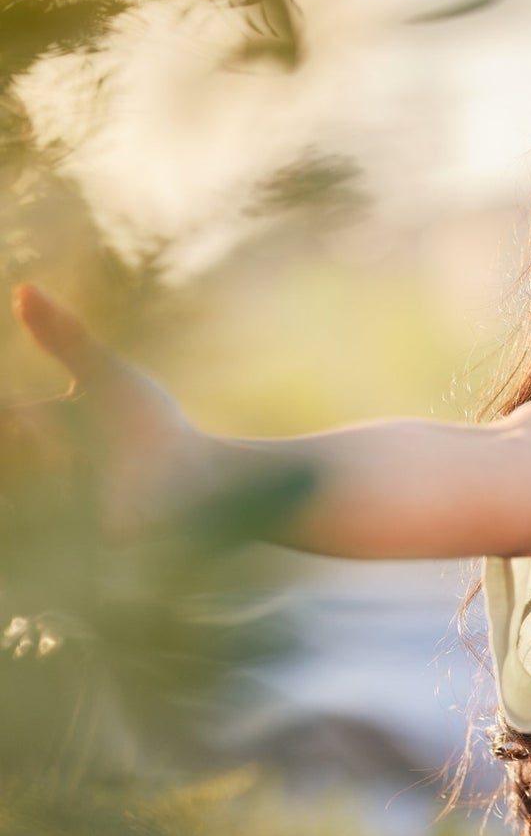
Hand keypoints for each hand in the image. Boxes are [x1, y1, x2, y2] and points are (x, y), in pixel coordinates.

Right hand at [4, 282, 208, 541]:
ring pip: (17, 497)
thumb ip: (64, 337)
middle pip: (8, 462)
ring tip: (66, 452)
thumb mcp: (107, 377)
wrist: (205, 475)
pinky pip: (45, 531)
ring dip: (36, 470)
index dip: (9, 419)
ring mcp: (51, 520)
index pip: (2, 423)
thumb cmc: (150, 425)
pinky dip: (56, 501)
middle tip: (36, 424)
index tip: (24, 413)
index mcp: (25, 442)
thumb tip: (23, 290)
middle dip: (16, 445)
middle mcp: (28, 485)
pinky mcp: (83, 544)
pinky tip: (79, 480)